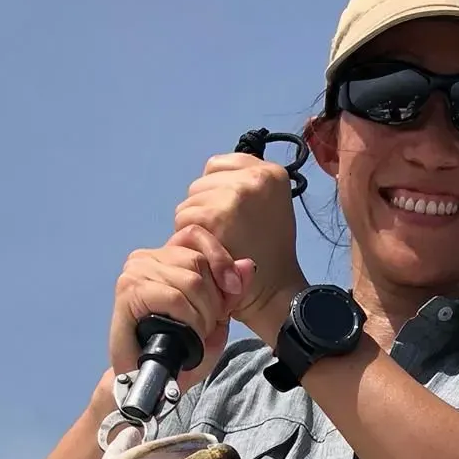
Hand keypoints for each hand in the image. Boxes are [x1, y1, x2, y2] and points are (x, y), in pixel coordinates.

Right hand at [108, 227, 255, 388]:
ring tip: (197, 333)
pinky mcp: (128, 291)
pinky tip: (188, 335)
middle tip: (209, 325)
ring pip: (190, 280)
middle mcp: (147, 257)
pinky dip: (190, 319)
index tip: (233, 290)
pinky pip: (175, 298)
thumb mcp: (216, 317)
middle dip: (214, 298)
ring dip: (203, 314)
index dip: (221, 260)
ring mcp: (135, 271)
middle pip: (197, 261)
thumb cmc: (181, 350)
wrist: (152, 380)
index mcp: (165, 256)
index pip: (196, 235)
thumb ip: (231, 290)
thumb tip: (248, 265)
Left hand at [173, 154, 306, 340]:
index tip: (227, 215)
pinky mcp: (216, 215)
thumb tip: (214, 181)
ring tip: (217, 244)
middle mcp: (255, 177)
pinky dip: (189, 237)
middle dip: (205, 208)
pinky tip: (209, 251)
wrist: (273, 293)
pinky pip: (184, 218)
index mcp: (271, 173)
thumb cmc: (267, 257)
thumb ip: (245, 188)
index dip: (215, 191)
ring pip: (191, 200)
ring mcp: (235, 194)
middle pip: (202, 182)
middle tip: (224, 235)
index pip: (219, 165)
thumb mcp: (269, 209)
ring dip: (195, 224)